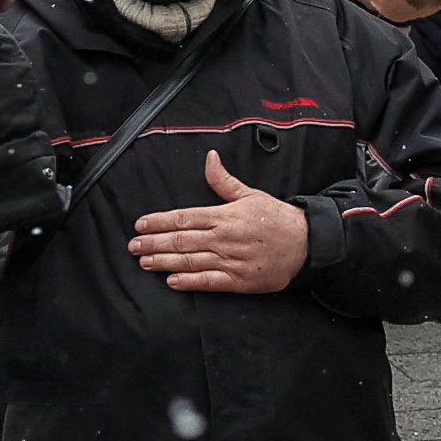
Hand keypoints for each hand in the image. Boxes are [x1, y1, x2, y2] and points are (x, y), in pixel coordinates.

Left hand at [128, 152, 311, 296]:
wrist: (307, 244)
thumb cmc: (277, 218)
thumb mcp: (250, 194)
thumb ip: (224, 181)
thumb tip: (209, 158)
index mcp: (225, 215)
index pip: (184, 217)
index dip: (159, 222)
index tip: (140, 225)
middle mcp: (224, 238)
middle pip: (181, 240)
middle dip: (154, 243)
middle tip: (133, 246)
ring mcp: (231, 261)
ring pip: (190, 261)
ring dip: (164, 262)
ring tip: (145, 262)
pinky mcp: (239, 281)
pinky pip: (209, 282)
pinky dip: (189, 282)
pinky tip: (172, 281)